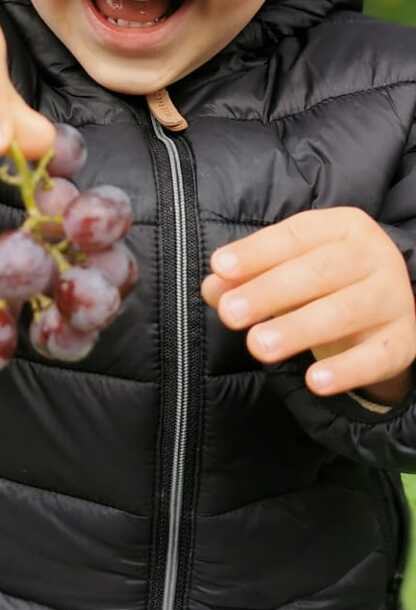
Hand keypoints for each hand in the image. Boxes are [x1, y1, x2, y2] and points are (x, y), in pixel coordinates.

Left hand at [200, 207, 415, 402]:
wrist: (384, 314)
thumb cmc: (322, 286)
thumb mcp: (284, 273)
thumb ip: (246, 278)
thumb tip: (213, 287)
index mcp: (344, 227)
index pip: (297, 235)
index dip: (258, 252)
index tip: (220, 268)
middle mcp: (375, 256)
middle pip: (319, 271)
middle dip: (270, 292)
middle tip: (230, 314)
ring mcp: (394, 298)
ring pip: (345, 312)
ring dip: (299, 329)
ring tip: (258, 346)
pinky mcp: (404, 341)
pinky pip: (376, 357)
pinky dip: (346, 370)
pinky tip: (315, 381)